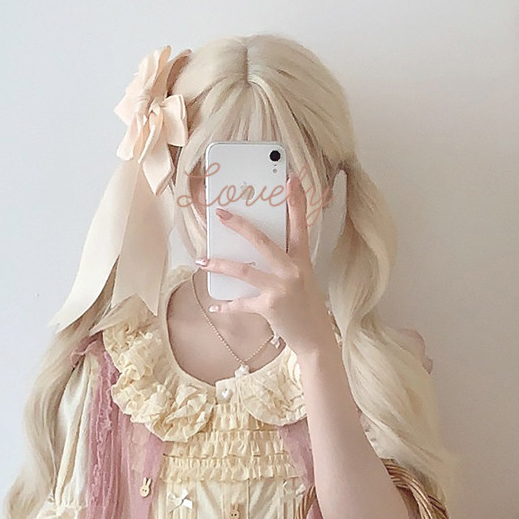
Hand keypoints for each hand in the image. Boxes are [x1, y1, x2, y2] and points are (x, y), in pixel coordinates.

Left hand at [198, 176, 334, 363]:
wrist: (315, 339)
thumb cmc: (307, 307)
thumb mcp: (304, 279)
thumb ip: (285, 263)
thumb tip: (257, 251)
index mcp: (302, 260)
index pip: (300, 225)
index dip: (296, 201)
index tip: (291, 179)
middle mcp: (292, 270)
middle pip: (262, 241)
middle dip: (239, 226)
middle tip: (221, 214)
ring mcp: (280, 288)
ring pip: (244, 271)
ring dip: (220, 265)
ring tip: (203, 261)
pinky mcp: (269, 307)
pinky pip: (242, 303)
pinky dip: (227, 305)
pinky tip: (215, 306)